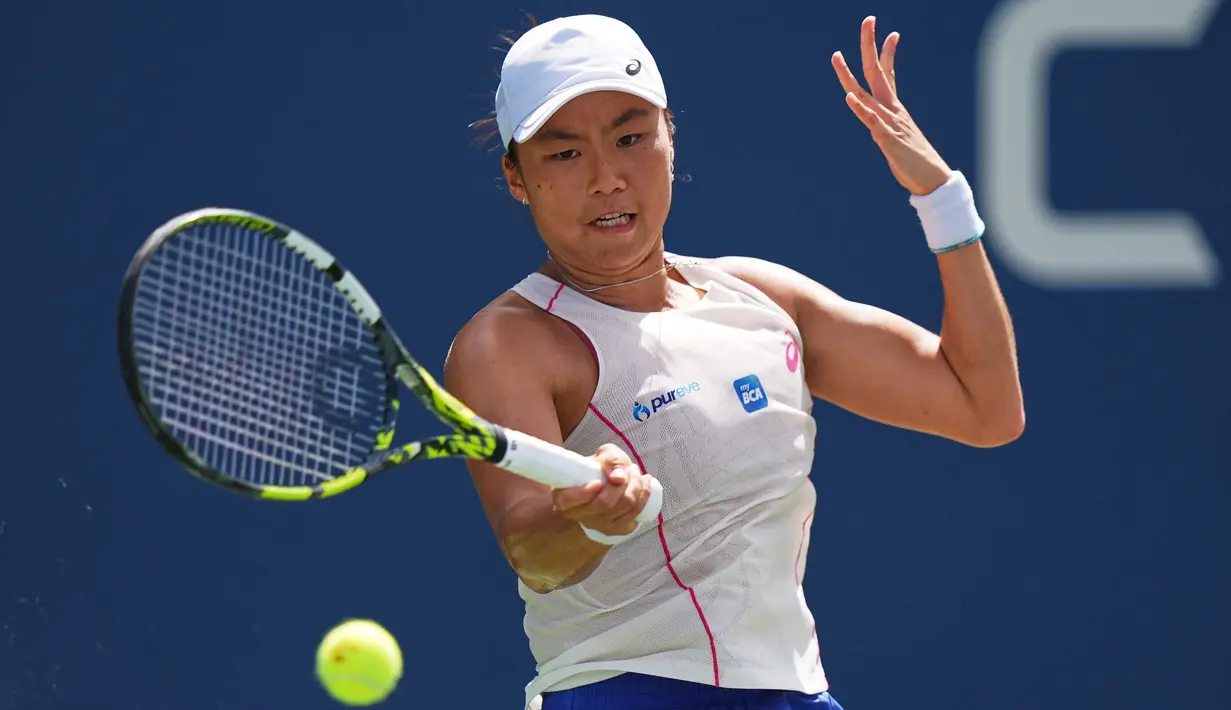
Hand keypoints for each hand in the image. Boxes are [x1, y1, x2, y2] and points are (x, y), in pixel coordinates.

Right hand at [552, 443, 654, 536]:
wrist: (608, 480)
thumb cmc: (600, 467)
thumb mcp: (603, 455)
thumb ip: (610, 460)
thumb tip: (619, 478)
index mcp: (565, 498)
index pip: (569, 501)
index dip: (584, 492)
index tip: (598, 481)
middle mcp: (579, 516)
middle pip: (605, 504)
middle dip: (624, 484)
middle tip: (632, 469)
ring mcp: (597, 526)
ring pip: (623, 510)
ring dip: (637, 488)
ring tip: (638, 474)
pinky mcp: (615, 531)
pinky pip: (633, 519)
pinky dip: (643, 500)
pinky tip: (645, 487)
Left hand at [832, 16, 952, 195]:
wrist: (931, 180)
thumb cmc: (914, 162)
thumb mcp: (898, 140)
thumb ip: (887, 130)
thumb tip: (880, 128)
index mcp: (894, 109)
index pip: (889, 74)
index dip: (887, 53)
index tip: (893, 33)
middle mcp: (891, 110)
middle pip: (876, 72)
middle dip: (869, 46)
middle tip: (868, 20)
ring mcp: (888, 123)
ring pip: (865, 93)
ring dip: (849, 75)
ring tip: (836, 55)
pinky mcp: (886, 139)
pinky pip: (871, 121)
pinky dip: (860, 109)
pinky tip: (849, 96)